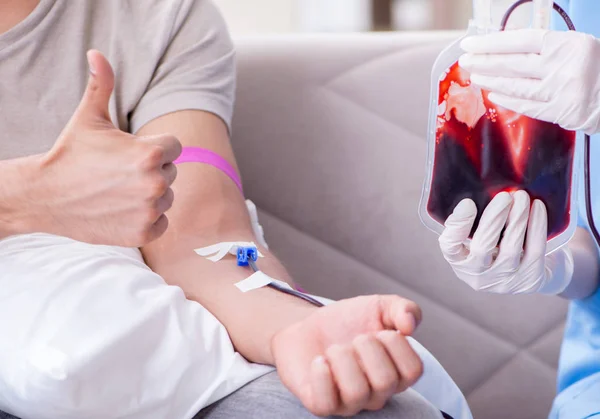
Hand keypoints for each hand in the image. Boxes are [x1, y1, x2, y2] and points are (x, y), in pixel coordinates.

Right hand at [34, 50, 180, 246]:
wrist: (45, 196)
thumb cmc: (70, 154)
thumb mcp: (89, 117)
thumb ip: (102, 85)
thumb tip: (97, 54)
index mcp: (151, 153)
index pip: (174, 147)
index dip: (154, 148)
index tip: (130, 153)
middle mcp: (156, 182)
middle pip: (170, 172)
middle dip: (151, 171)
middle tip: (119, 174)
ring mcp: (150, 210)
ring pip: (166, 198)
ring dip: (150, 196)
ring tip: (118, 191)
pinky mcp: (142, 233)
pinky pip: (161, 223)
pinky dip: (146, 219)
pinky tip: (121, 210)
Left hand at [271, 295, 422, 416]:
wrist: (307, 325)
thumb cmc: (347, 322)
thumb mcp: (379, 306)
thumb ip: (403, 309)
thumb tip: (410, 325)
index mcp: (397, 374)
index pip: (413, 370)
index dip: (396, 343)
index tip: (379, 331)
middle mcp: (377, 394)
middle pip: (386, 381)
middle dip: (366, 347)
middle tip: (354, 338)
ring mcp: (350, 404)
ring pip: (356, 392)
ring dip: (341, 357)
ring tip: (334, 349)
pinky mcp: (322, 406)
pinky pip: (326, 403)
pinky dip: (321, 374)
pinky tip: (319, 360)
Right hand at [439, 190, 573, 294]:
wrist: (524, 275)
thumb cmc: (494, 248)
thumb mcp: (475, 238)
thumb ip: (472, 222)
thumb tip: (480, 189)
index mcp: (459, 262)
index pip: (450, 246)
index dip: (458, 225)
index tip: (468, 203)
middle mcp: (478, 276)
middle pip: (483, 246)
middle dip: (495, 218)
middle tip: (505, 196)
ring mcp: (504, 281)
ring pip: (511, 248)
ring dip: (518, 218)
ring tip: (522, 197)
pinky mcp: (529, 280)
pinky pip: (534, 250)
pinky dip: (537, 227)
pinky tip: (538, 208)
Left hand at [459, 29, 599, 134]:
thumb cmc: (597, 68)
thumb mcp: (576, 47)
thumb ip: (546, 48)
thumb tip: (507, 49)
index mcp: (567, 44)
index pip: (520, 40)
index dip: (492, 43)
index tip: (471, 44)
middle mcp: (562, 66)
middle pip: (513, 64)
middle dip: (484, 62)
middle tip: (465, 61)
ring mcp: (560, 90)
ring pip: (516, 86)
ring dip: (491, 81)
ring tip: (474, 77)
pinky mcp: (559, 111)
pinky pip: (526, 105)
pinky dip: (507, 101)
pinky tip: (492, 97)